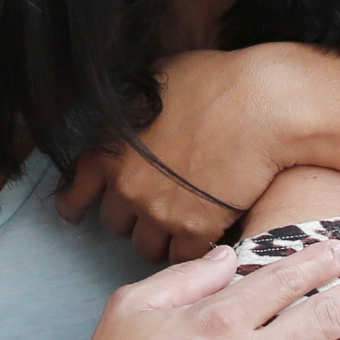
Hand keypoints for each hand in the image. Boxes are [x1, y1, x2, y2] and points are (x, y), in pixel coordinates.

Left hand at [56, 46, 299, 261]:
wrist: (264, 104)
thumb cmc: (217, 82)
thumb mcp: (155, 81)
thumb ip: (132, 107)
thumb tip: (129, 109)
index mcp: (111, 148)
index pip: (75, 189)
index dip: (74, 205)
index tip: (75, 214)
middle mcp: (127, 184)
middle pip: (115, 223)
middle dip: (133, 216)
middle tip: (158, 205)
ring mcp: (159, 210)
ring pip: (145, 247)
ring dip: (160, 239)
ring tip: (181, 225)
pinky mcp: (194, 229)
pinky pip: (181, 257)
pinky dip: (190, 251)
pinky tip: (204, 237)